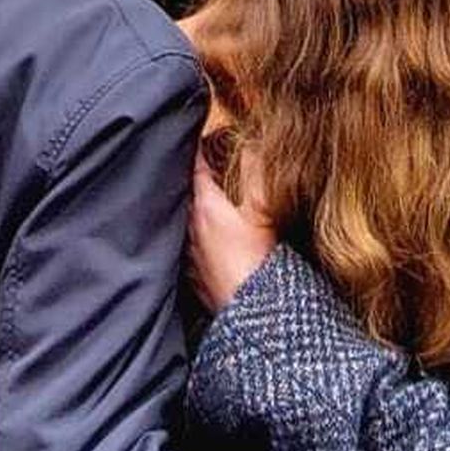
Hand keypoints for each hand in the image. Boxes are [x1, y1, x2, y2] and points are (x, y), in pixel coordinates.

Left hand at [189, 157, 278, 313]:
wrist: (251, 316)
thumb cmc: (257, 262)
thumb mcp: (263, 208)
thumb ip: (256, 171)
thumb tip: (252, 142)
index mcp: (204, 207)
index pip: (195, 165)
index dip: (201, 146)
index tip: (204, 134)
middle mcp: (188, 229)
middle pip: (187, 191)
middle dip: (197, 176)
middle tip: (208, 161)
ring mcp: (188, 255)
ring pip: (186, 220)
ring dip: (196, 208)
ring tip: (212, 197)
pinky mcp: (194, 277)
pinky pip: (189, 247)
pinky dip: (198, 235)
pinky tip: (212, 239)